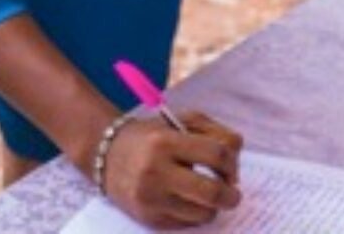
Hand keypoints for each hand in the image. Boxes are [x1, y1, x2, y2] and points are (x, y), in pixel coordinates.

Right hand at [103, 111, 242, 228]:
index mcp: (166, 141)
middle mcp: (156, 172)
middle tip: (234, 193)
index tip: (232, 167)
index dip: (232, 162)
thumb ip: (214, 132)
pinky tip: (190, 201)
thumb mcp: (182, 120)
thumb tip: (235, 159)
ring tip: (209, 195)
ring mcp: (151, 199)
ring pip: (201, 213)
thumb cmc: (153, 135)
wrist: (108, 156)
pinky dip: (195, 214)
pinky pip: (186, 224)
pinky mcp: (148, 219)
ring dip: (213, 207)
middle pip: (211, 192)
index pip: (215, 154)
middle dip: (231, 195)